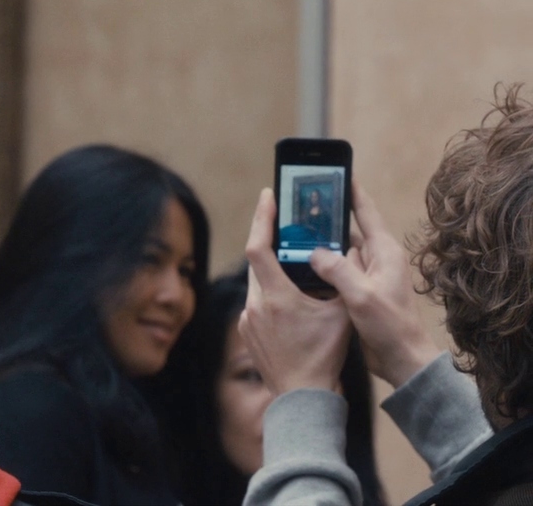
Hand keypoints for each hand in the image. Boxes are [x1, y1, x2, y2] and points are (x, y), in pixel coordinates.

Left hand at [239, 188, 351, 394]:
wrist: (301, 396)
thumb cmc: (323, 356)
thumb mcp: (341, 314)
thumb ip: (342, 281)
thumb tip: (347, 253)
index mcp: (275, 296)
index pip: (259, 246)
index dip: (262, 217)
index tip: (267, 196)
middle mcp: (255, 304)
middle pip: (257, 261)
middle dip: (270, 240)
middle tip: (283, 221)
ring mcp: (247, 319)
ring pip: (256, 282)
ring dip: (272, 269)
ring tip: (291, 259)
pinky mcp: (247, 331)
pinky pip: (257, 302)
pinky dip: (271, 292)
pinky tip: (289, 296)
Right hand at [309, 183, 436, 387]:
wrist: (403, 358)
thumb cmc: (391, 327)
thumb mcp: (363, 297)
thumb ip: (339, 271)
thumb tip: (315, 252)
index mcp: (384, 252)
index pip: (365, 212)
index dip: (351, 191)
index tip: (337, 173)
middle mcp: (377, 259)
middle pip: (348, 228)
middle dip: (326, 217)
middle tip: (302, 203)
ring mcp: (369, 275)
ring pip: (340, 250)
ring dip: (321, 244)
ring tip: (295, 233)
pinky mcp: (360, 290)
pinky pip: (337, 270)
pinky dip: (321, 265)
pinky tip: (302, 265)